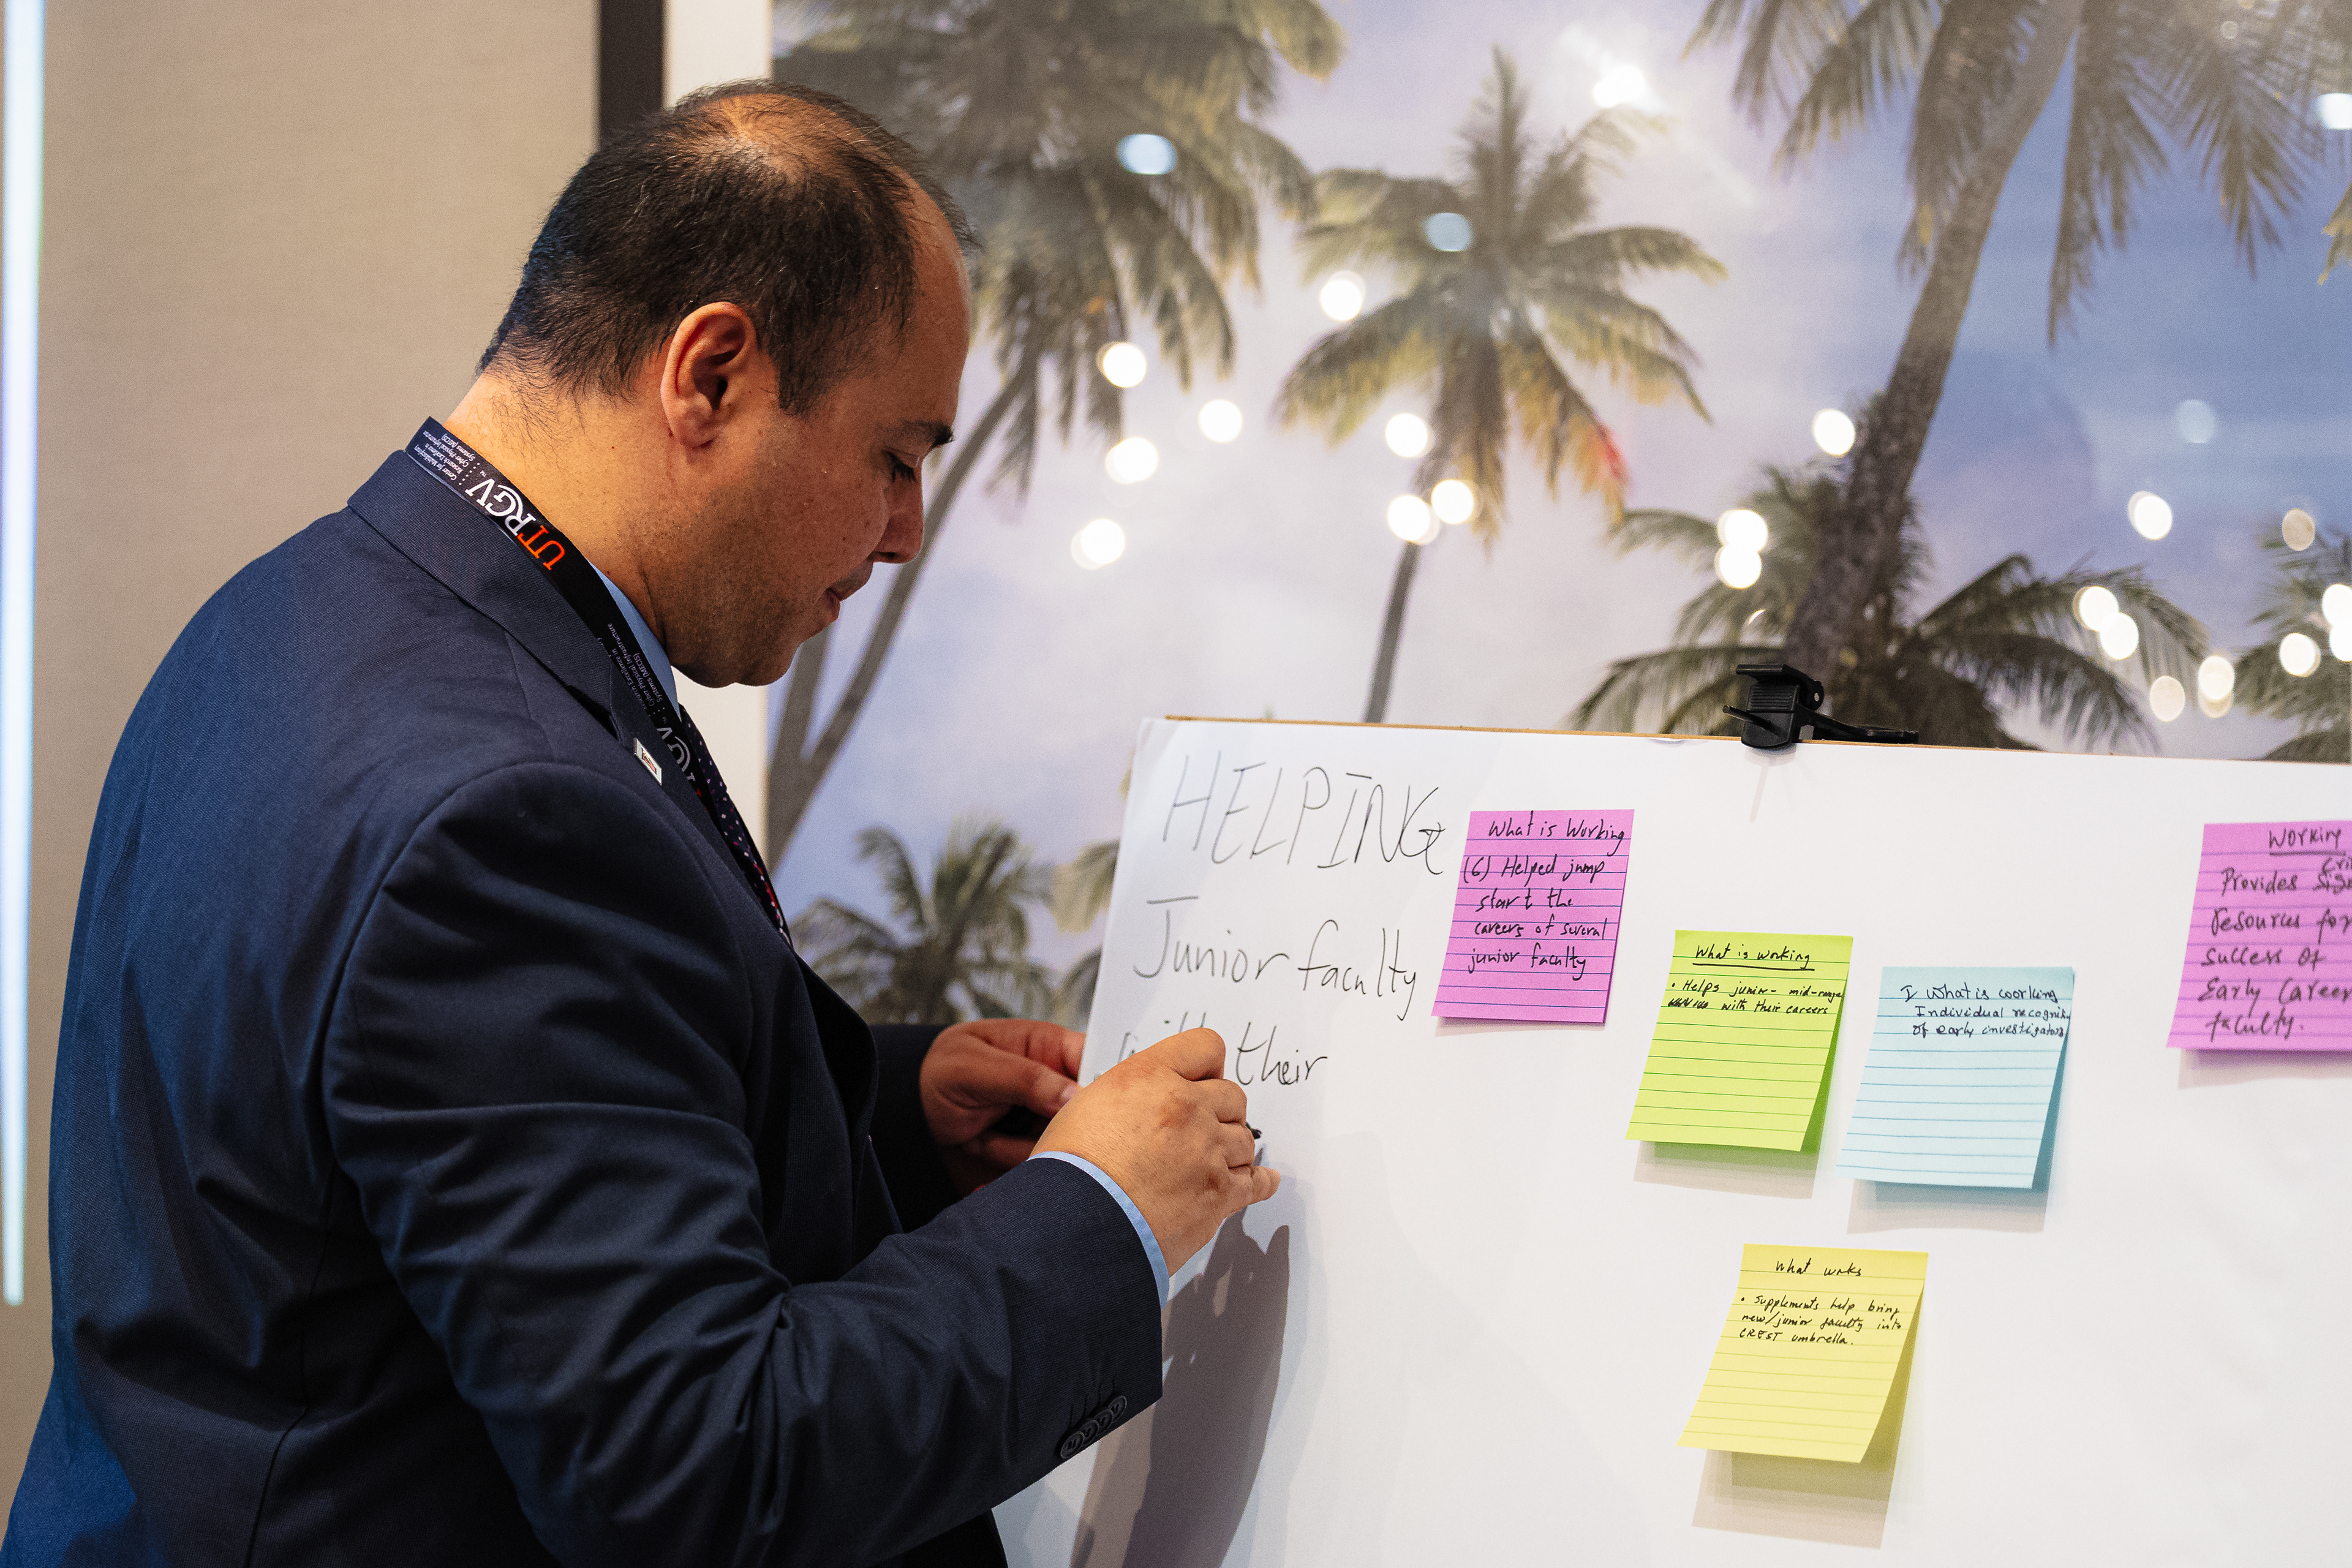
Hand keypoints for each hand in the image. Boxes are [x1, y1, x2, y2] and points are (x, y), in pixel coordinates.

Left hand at [919, 1018, 1084, 1190]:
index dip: (1103, 1085)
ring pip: (1066, 1149)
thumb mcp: (972, 1067)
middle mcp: (1056, 1088)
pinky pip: (1043, 1170)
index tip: (1081, 1107)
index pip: (1101, 1060)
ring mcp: (1046, 1123)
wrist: (906, 1120)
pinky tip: (980, 1148)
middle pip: (1089, 1115)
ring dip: (1019, 1150)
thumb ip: (1024, 1077)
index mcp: (1049, 1049)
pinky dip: (1007, 1167)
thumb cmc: (937, 1075)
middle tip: (1019, 1127)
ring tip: (980, 1135)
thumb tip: (1075, 1096)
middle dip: (1053, 1129)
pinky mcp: (1034, 1153)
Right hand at [1036, 1028, 1279, 1272]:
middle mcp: (1185, 1106)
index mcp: (1149, 1076)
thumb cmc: (1069, 1173)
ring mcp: (1207, 1150)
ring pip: (1244, 1138)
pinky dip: (1260, 1182)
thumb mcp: (1086, 1107)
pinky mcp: (1220, 1193)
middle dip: (1221, 1110)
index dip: (1206, 1065)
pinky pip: (1256, 1182)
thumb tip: (1143, 1103)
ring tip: (1213, 1161)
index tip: (1205, 1079)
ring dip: (1231, 1149)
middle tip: (1205, 1127)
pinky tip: (1261, 1181)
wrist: (1074, 1228)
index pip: (1205, 1046)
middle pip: (1232, 1094)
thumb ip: (1128, 1096)